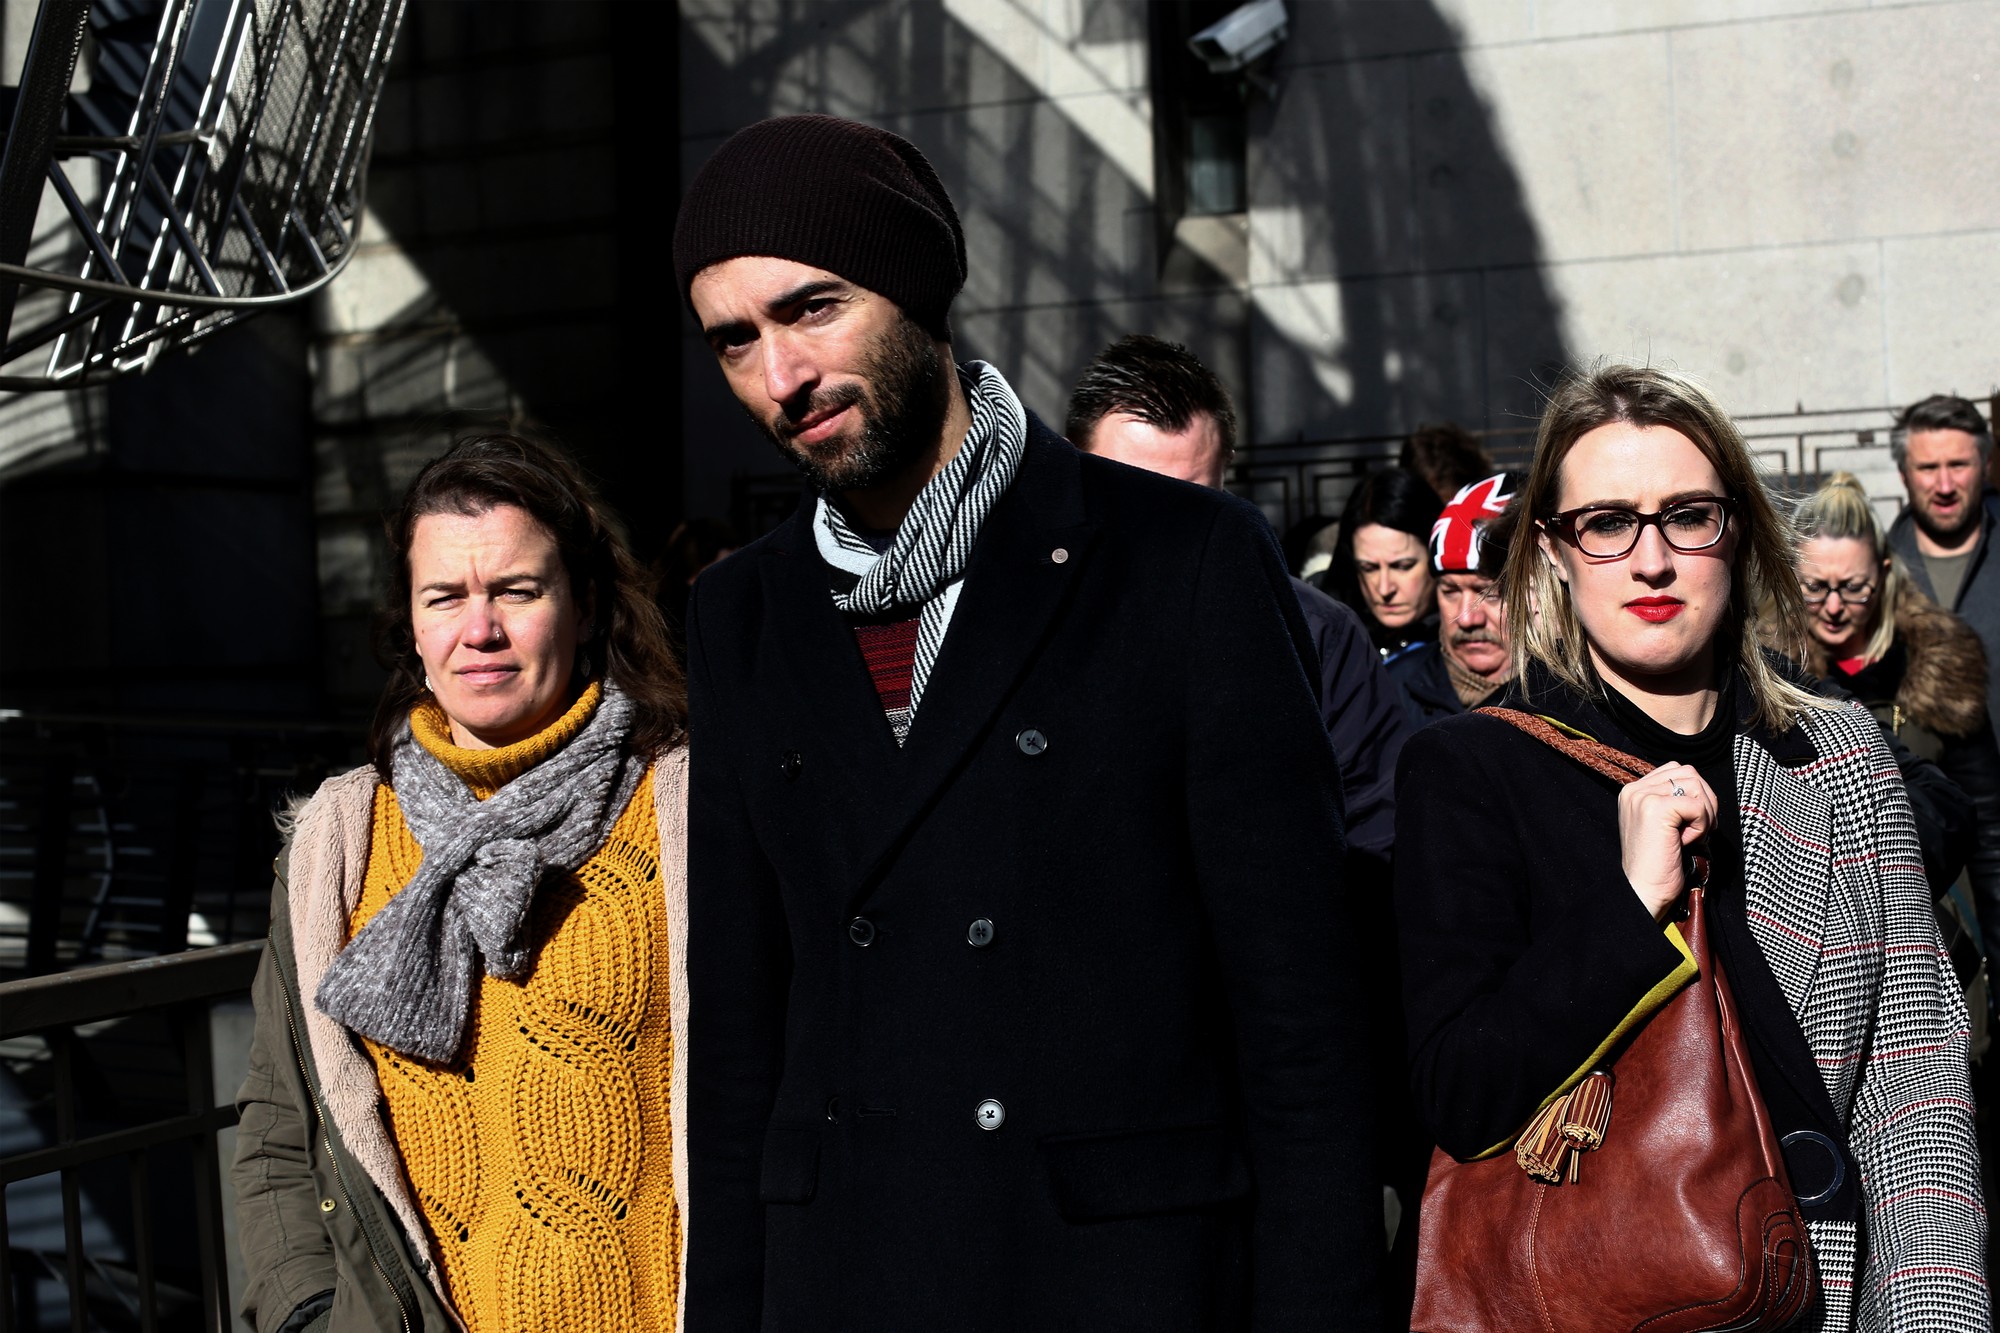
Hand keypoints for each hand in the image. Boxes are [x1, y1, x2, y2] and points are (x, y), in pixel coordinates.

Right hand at [1617, 762, 1715, 919]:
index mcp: (1633, 792)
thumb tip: (1702, 789)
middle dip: (1705, 800)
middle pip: (1689, 773)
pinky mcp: (1655, 809)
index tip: (1691, 823)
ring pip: (1695, 785)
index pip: (1677, 770)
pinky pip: (1697, 805)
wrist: (1643, 892)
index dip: (1695, 794)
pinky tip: (1686, 842)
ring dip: (1705, 813)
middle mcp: (1634, 790)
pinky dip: (1701, 825)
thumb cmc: (1658, 865)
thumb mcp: (1662, 825)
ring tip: (1691, 836)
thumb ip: (1673, 801)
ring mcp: (1643, 797)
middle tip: (1699, 830)